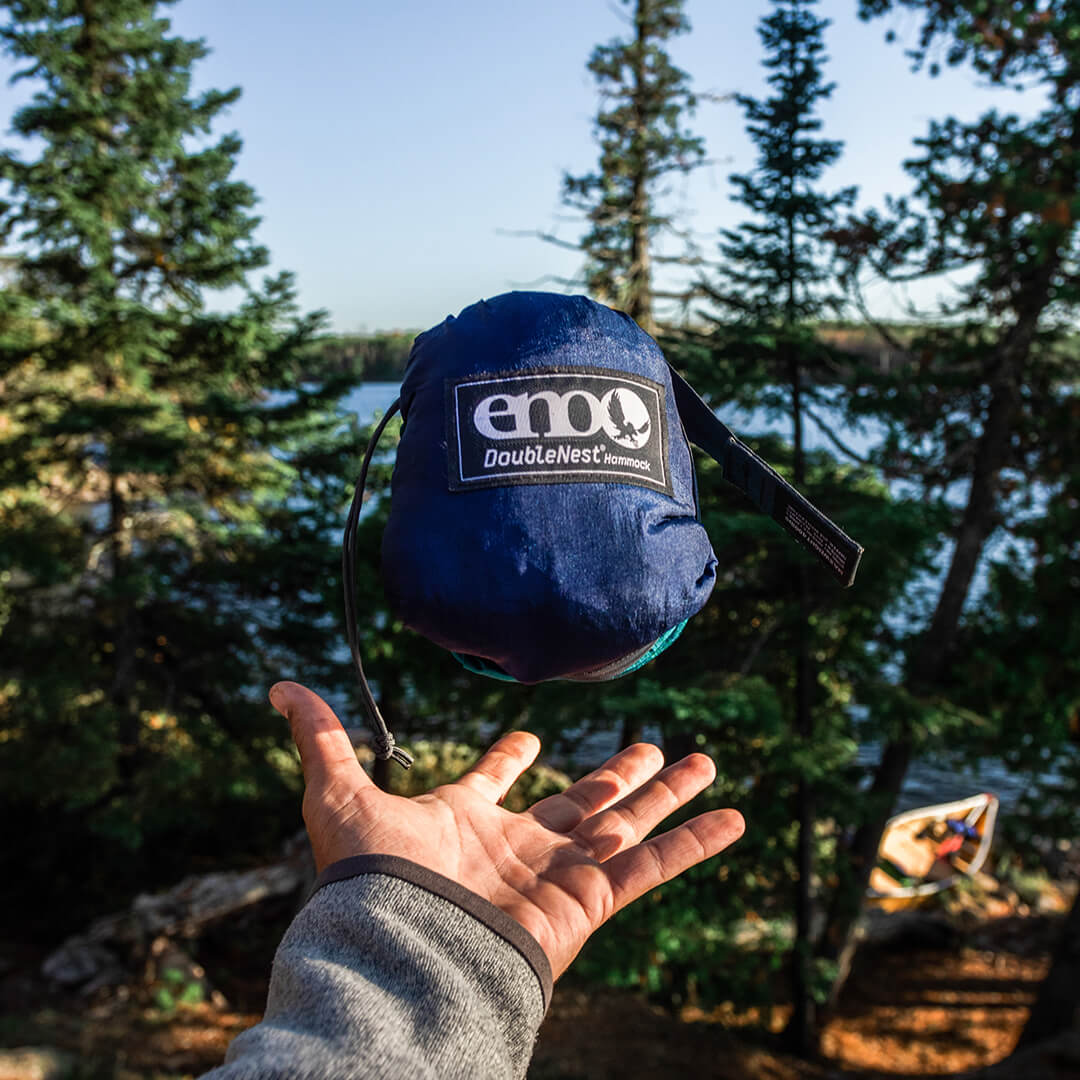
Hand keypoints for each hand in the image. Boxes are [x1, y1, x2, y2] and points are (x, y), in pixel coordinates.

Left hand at [270, 680, 744, 979]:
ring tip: (706, 762)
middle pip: (583, 799)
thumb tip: (279, 682)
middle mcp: (520, 844)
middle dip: (616, 773)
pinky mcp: (592, 898)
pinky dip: (696, 843)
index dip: (510, 757)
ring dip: (669, 795)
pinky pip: (655, 866)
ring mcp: (560, 870)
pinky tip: (734, 817)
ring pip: (630, 823)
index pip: (494, 780)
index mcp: (467, 819)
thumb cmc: (370, 875)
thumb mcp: (338, 791)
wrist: (404, 949)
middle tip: (648, 746)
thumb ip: (320, 735)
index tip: (527, 738)